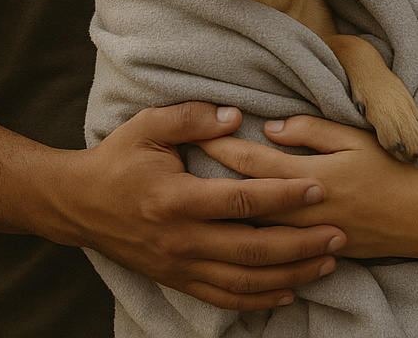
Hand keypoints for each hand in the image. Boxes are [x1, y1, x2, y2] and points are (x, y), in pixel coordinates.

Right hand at [52, 102, 346, 309]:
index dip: (283, 195)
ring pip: (245, 280)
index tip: (319, 189)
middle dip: (301, 243)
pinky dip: (259, 300)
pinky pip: (224, 298)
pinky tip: (288, 292)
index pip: (241, 201)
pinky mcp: (177, 280)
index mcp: (175, 199)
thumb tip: (236, 117)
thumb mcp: (147, 126)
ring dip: (291, 274)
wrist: (78, 204)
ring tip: (327, 262)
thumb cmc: (118, 159)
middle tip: (339, 234)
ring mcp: (179, 266)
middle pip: (253, 249)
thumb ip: (192, 117)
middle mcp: (180, 240)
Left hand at [196, 115, 417, 258]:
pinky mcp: (311, 253)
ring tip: (193, 198)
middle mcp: (301, 211)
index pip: (253, 161)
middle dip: (210, 180)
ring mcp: (305, 237)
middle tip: (181, 166)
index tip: (196, 134)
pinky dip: (244, 238)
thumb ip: (310, 131)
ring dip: (222, 212)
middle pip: (242, 197)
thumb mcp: (354, 138)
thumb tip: (269, 127)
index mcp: (309, 176)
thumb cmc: (389, 171)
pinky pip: (269, 249)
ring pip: (251, 227)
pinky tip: (225, 230)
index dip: (221, 146)